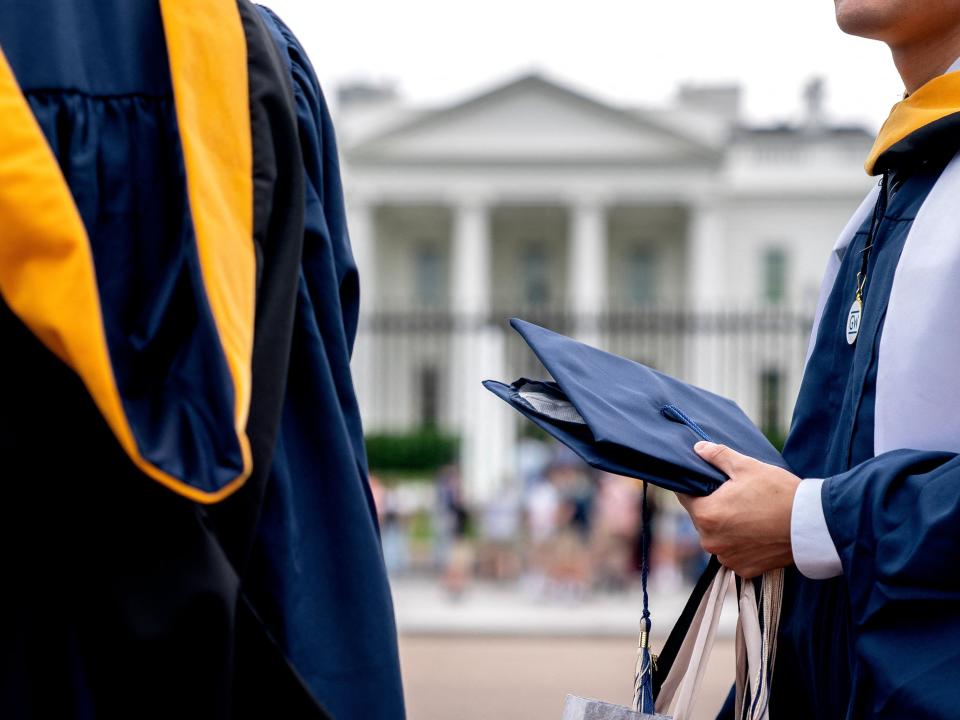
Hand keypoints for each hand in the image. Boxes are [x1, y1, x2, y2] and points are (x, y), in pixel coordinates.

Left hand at [677, 441, 800, 578]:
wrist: (812, 525)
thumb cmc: (779, 493)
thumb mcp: (747, 466)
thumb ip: (718, 456)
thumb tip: (698, 448)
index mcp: (706, 514)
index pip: (685, 497)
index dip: (696, 487)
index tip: (710, 482)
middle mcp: (710, 541)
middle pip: (702, 517)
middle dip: (713, 506)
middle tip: (736, 495)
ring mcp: (727, 557)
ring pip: (717, 536)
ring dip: (727, 527)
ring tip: (749, 513)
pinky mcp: (744, 569)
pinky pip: (734, 552)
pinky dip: (741, 543)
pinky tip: (757, 531)